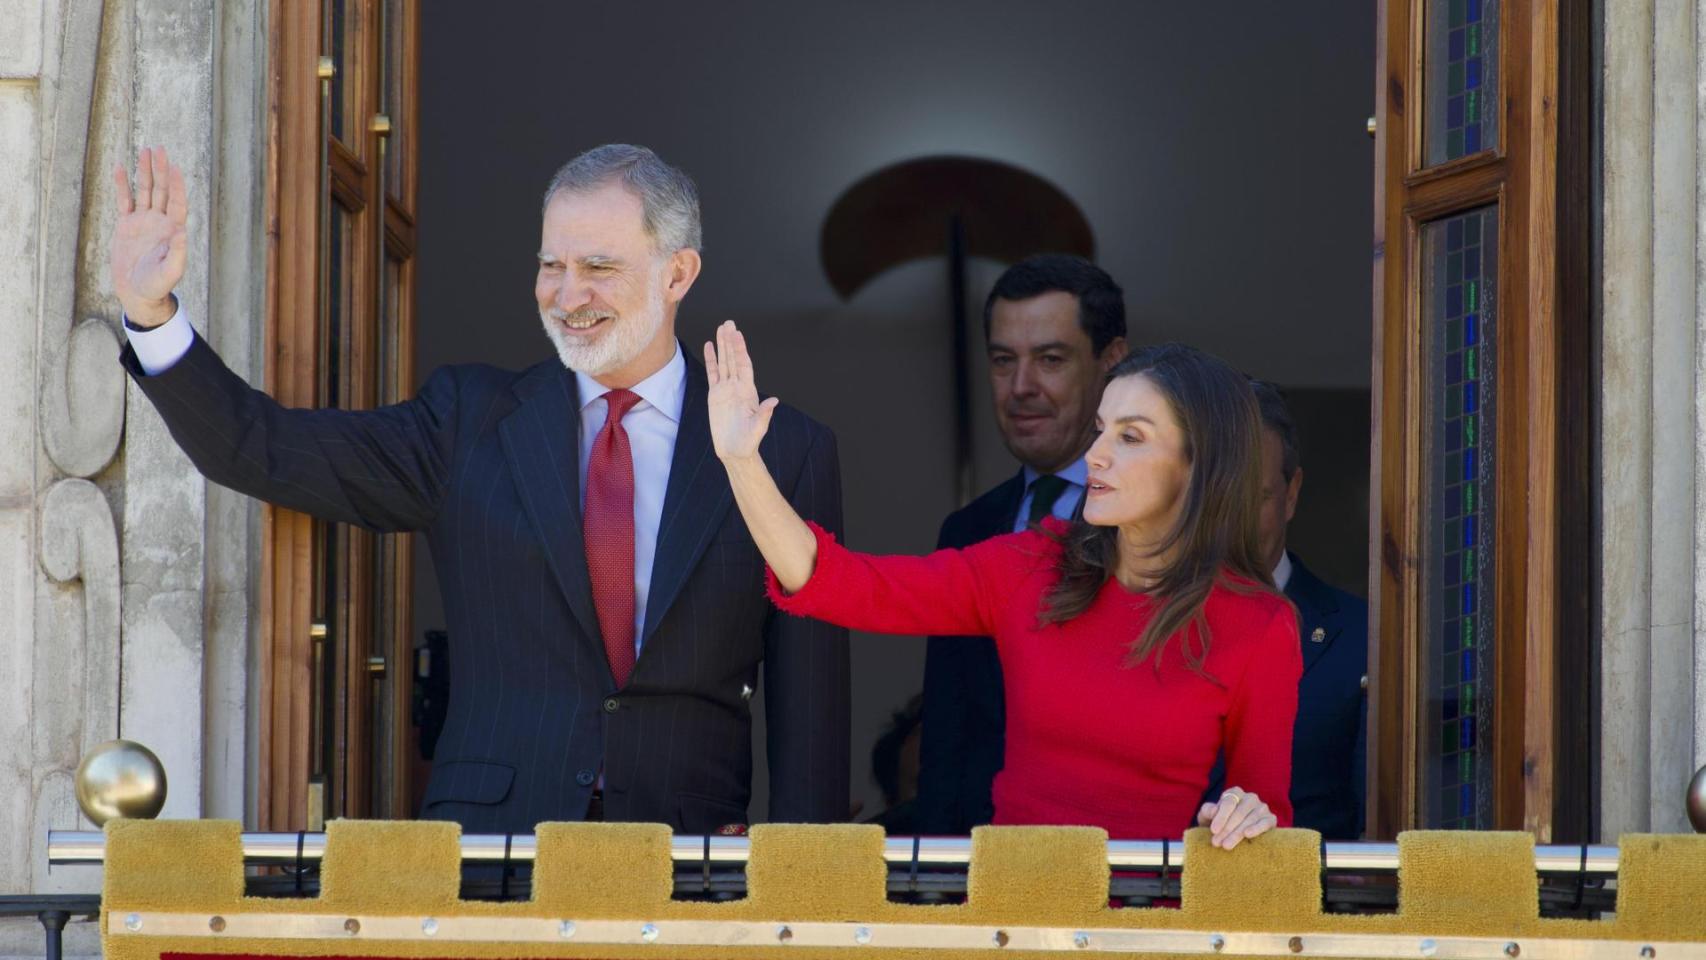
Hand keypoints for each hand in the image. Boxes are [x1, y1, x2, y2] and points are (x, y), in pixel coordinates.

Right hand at [110, 146, 187, 326]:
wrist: (138, 292)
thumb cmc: (157, 285)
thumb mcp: (170, 271)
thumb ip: (177, 253)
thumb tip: (182, 232)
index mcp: (173, 230)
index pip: (176, 202)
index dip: (176, 185)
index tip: (174, 168)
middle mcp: (160, 222)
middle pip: (161, 190)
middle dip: (161, 170)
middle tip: (159, 149)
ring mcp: (143, 221)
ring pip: (145, 191)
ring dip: (145, 172)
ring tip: (145, 151)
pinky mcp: (126, 225)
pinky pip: (124, 200)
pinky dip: (122, 184)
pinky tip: (119, 167)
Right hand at [705, 321, 778, 461]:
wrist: (735, 451)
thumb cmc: (748, 442)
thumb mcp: (758, 429)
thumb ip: (764, 415)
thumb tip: (774, 402)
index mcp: (748, 392)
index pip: (744, 365)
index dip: (740, 349)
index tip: (737, 334)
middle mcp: (737, 387)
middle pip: (733, 359)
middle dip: (731, 341)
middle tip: (728, 323)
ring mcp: (726, 390)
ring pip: (723, 363)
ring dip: (722, 346)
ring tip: (720, 328)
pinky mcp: (715, 395)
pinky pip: (712, 374)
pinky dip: (711, 360)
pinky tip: (710, 346)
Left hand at [1195, 787, 1276, 849]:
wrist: (1232, 833)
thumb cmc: (1218, 822)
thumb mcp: (1208, 815)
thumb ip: (1208, 810)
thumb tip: (1214, 811)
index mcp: (1235, 793)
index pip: (1228, 803)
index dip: (1221, 816)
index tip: (1213, 830)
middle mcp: (1250, 797)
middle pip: (1239, 812)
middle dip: (1227, 829)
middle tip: (1217, 843)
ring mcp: (1262, 807)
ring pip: (1250, 819)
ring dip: (1237, 834)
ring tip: (1226, 845)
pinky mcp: (1271, 819)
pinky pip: (1265, 823)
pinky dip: (1257, 828)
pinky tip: (1248, 835)